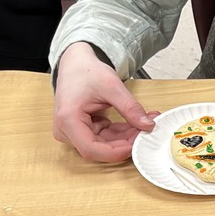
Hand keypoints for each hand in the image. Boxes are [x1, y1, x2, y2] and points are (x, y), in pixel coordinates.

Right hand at [52, 42, 156, 161]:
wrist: (76, 64)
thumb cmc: (86, 72)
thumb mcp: (112, 87)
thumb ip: (130, 108)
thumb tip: (148, 125)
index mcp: (68, 120)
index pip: (92, 149)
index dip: (117, 151)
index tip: (139, 144)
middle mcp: (66, 131)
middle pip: (100, 148)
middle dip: (126, 142)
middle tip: (148, 130)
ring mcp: (73, 132)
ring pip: (104, 144)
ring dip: (127, 137)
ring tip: (146, 122)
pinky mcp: (82, 130)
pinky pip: (104, 137)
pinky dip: (121, 132)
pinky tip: (136, 123)